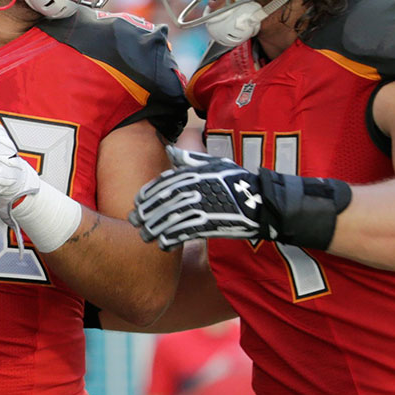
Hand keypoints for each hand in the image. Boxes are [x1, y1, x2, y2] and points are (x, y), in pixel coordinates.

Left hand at [129, 147, 269, 249]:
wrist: (260, 202)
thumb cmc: (237, 180)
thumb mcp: (214, 163)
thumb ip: (190, 158)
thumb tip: (169, 149)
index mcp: (195, 174)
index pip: (164, 183)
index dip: (149, 194)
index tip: (138, 202)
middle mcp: (196, 190)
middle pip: (164, 202)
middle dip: (146, 212)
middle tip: (134, 221)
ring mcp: (202, 207)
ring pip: (171, 219)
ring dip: (155, 228)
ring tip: (144, 236)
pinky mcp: (210, 224)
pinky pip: (186, 233)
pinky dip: (172, 239)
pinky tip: (163, 245)